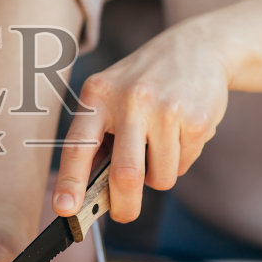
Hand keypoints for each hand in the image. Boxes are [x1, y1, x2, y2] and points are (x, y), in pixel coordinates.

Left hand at [53, 21, 232, 222]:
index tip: (64, 209)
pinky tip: (182, 130)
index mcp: (98, 96)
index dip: (70, 181)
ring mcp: (165, 109)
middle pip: (125, 174)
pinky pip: (185, 164)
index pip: (79, 146)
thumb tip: (91, 194)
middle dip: (124, 206)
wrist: (197, 47)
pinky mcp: (196, 119)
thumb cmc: (145, 81)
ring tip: (161, 145)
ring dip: (159, 176)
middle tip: (124, 214)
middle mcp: (130, 100)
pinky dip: (182, 159)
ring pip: (160, 177)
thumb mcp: (112, 95)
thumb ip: (100, 137)